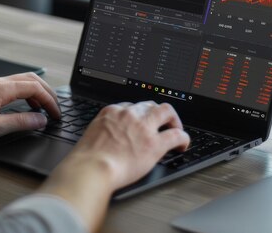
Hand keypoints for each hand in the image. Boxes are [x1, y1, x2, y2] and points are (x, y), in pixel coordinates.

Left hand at [0, 72, 60, 142]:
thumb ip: (20, 123)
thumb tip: (40, 120)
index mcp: (2, 88)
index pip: (35, 88)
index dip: (50, 101)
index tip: (57, 114)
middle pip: (31, 80)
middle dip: (47, 93)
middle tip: (56, 108)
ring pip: (21, 81)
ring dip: (36, 92)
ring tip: (43, 108)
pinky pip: (12, 85)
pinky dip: (25, 92)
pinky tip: (24, 105)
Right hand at [39, 101, 188, 231]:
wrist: (92, 168)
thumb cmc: (87, 158)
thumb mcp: (91, 135)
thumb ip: (103, 131)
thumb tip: (107, 138)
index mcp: (112, 112)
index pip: (131, 106)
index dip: (138, 114)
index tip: (141, 122)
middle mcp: (129, 115)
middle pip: (150, 104)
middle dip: (156, 113)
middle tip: (161, 123)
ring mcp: (143, 127)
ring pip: (166, 111)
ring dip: (173, 119)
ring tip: (175, 129)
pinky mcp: (155, 143)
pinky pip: (177, 135)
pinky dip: (183, 138)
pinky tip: (182, 145)